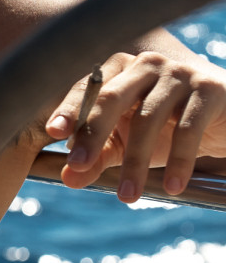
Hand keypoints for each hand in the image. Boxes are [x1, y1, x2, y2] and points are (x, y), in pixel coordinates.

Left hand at [45, 51, 225, 201]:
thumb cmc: (168, 129)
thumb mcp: (128, 145)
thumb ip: (97, 158)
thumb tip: (68, 179)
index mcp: (120, 70)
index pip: (89, 89)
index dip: (69, 109)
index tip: (51, 132)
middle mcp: (146, 65)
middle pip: (112, 97)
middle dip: (92, 132)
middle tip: (77, 165)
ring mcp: (179, 73)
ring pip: (148, 117)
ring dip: (135, 162)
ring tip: (127, 197)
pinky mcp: (210, 89)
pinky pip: (188, 128)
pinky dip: (178, 160)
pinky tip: (172, 187)